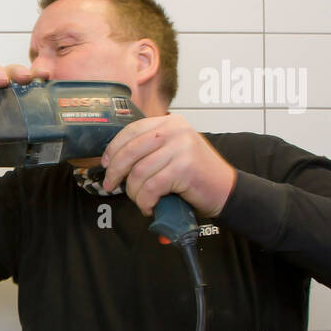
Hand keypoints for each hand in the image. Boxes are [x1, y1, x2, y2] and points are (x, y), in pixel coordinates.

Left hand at [100, 113, 236, 218]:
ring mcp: (180, 148)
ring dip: (134, 192)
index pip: (131, 130)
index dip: (113, 148)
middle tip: (111, 185)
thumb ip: (149, 148)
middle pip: (130, 151)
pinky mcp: (183, 168)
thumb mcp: (172, 151)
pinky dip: (145, 202)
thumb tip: (113, 159)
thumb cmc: (194, 174)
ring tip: (140, 200)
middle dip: (115, 171)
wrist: (225, 189)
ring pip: (138, 173)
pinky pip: (151, 188)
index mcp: (170, 123)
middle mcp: (175, 131)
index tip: (105, 164)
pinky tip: (150, 207)